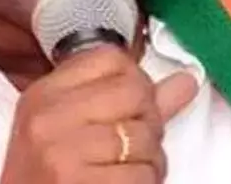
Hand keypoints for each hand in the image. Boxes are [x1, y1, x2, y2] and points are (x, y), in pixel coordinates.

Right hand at [0, 46, 198, 183]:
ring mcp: (63, 153)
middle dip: (149, 119)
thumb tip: (187, 80)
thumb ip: (129, 101)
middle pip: (134, 91)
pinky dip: (144, 183)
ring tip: (127, 168)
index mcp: (44, 95)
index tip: (132, 104)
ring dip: (150, 159)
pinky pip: (141, 175)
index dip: (136, 80)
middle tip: (135, 142)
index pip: (110, 58)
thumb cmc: (48, 174)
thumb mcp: (71, 128)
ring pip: (144, 137)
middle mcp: (49, 119)